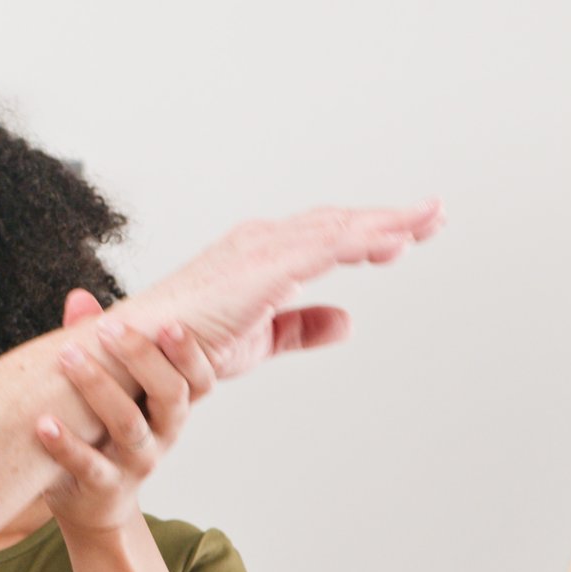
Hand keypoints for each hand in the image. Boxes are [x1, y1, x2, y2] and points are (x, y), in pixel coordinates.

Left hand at [36, 307, 216, 537]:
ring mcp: (136, 463)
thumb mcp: (109, 387)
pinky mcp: (104, 488)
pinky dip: (66, 444)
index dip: (189, 352)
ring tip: (67, 357)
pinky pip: (89, 466)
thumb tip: (79, 298)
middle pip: (170, 394)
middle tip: (109, 328)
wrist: (93, 502)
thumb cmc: (102, 431)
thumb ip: (98, 345)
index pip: (199, 378)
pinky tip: (43, 423)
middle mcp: (163, 434)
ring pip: (129, 425)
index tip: (169, 323)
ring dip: (98, 388)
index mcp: (171, 406)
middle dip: (142, 357)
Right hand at [107, 201, 443, 380]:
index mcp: (257, 257)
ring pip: (339, 229)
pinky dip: (364, 241)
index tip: (409, 234)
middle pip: (339, 223)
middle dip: (390, 219)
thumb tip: (347, 321)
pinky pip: (325, 249)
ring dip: (387, 223)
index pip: (324, 237)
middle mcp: (260, 243)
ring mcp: (261, 252)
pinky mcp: (263, 269)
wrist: (136, 356)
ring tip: (429, 220)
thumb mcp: (259, 339)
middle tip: (434, 215)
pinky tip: (396, 243)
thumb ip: (301, 328)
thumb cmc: (179, 348)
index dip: (369, 233)